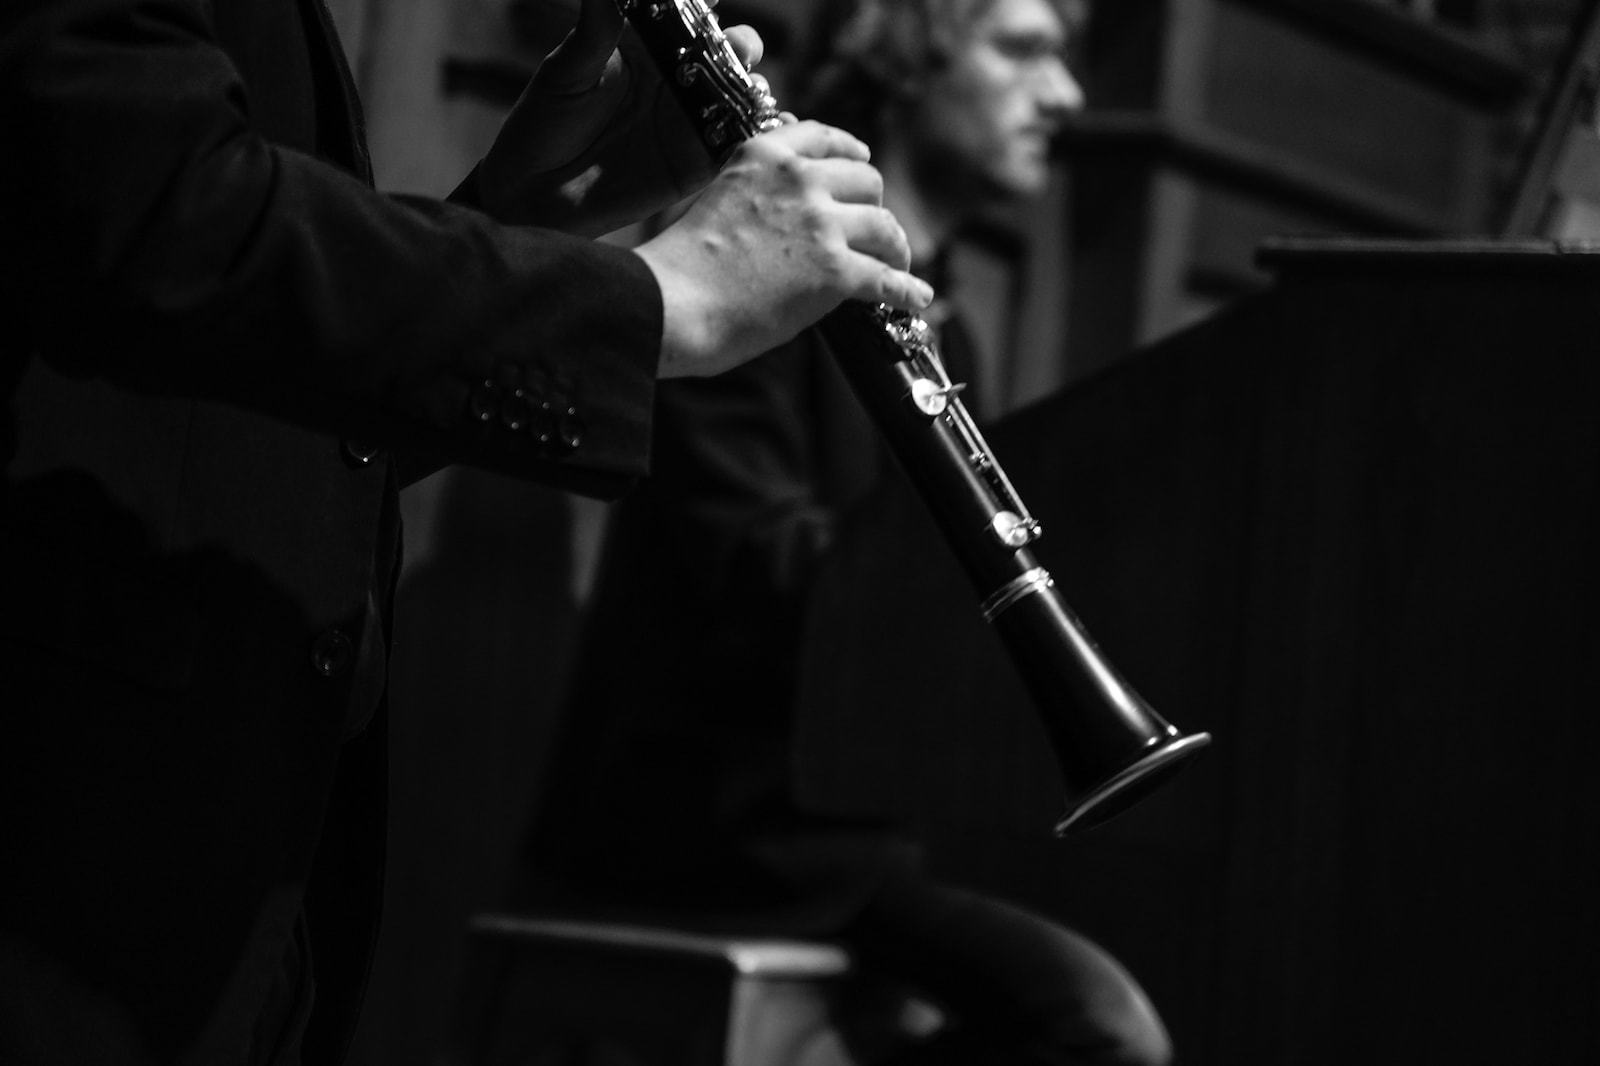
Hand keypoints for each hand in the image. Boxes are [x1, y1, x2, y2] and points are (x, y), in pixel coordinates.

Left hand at [477, 0, 763, 235]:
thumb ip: (597, 27)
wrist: (536, 193)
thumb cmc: (544, 122)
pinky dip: (763, 136)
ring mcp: (690, 121)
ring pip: (741, 96)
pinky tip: (774, 126)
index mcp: (648, 46)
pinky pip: (739, 146)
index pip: (688, 15)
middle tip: (738, 47)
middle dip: (741, 44)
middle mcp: (676, 79)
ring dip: (755, 88)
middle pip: (727, 52)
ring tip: (752, 88)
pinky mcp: (698, 163)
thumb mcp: (569, 70)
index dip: (704, 4)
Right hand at [634, 121, 935, 377]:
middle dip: (873, 207)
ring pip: (884, 227)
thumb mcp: (718, 196)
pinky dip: (908, 290)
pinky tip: (917, 297)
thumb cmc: (683, 265)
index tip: (861, 161)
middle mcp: (799, 181)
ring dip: (896, 247)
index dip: (850, 152)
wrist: (674, 302)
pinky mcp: (835, 272)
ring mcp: (821, 225)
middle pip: (865, 182)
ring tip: (897, 264)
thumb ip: (757, 189)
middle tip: (875, 231)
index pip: (823, 137)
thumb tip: (788, 207)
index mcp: (766, 157)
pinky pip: (888, 279)